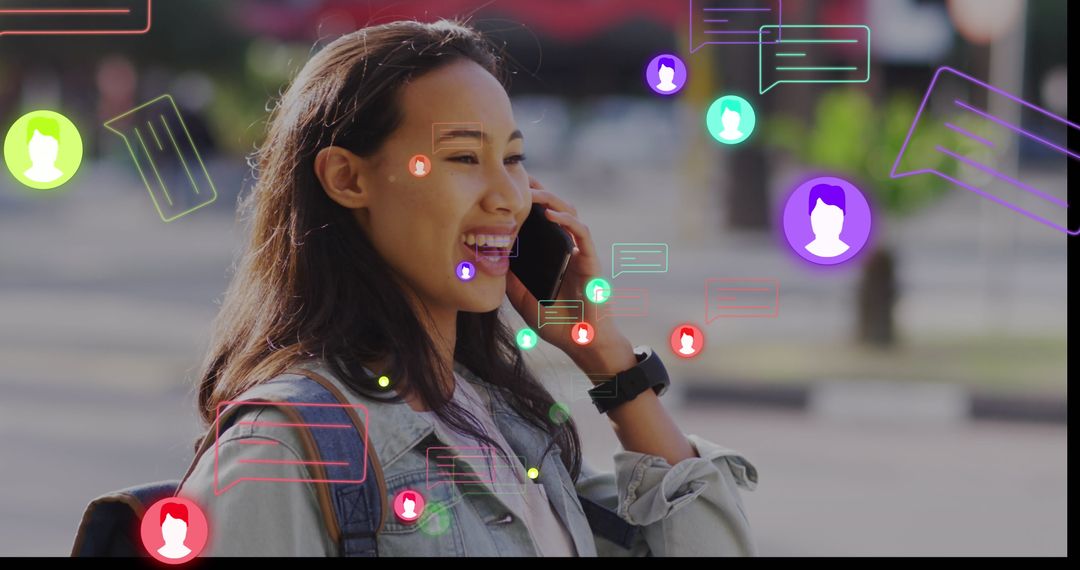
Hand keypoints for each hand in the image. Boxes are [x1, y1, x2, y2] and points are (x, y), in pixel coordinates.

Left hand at [506, 177, 636, 377]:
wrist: (581, 343)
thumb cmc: (556, 324)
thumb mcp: (522, 299)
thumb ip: (511, 279)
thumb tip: (490, 258)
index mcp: (551, 254)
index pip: (539, 219)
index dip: (527, 201)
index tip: (508, 187)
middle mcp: (566, 248)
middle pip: (554, 208)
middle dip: (538, 190)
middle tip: (519, 178)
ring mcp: (579, 252)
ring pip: (569, 213)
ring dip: (551, 199)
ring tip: (532, 193)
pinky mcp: (590, 260)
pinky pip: (581, 233)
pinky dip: (567, 220)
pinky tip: (551, 214)